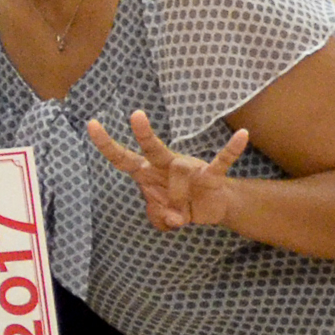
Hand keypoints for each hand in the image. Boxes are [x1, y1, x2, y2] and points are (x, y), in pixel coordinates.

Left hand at [86, 108, 251, 231]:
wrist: (210, 208)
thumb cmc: (178, 205)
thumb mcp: (162, 218)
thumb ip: (160, 218)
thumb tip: (173, 217)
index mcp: (146, 172)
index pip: (121, 157)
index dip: (106, 144)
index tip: (91, 124)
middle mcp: (165, 164)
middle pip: (151, 147)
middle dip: (143, 133)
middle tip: (136, 115)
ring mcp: (189, 167)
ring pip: (180, 174)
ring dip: (178, 200)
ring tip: (181, 212)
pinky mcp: (211, 175)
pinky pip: (222, 161)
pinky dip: (231, 150)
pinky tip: (242, 135)